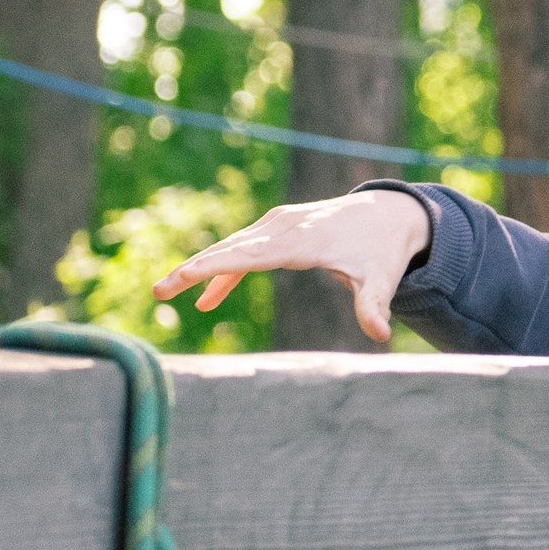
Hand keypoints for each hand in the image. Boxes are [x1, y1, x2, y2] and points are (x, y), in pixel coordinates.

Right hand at [152, 190, 429, 343]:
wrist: (389, 214)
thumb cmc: (383, 251)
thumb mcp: (381, 279)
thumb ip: (374, 306)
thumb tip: (381, 335)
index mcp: (305, 242)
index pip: (253, 256)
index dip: (218, 267)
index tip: (187, 275)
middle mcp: (285, 228)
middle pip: (231, 249)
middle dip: (193, 270)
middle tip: (159, 292)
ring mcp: (278, 223)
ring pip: (231, 247)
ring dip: (200, 269)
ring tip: (165, 292)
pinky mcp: (277, 226)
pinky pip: (243, 249)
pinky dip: (223, 270)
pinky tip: (206, 300)